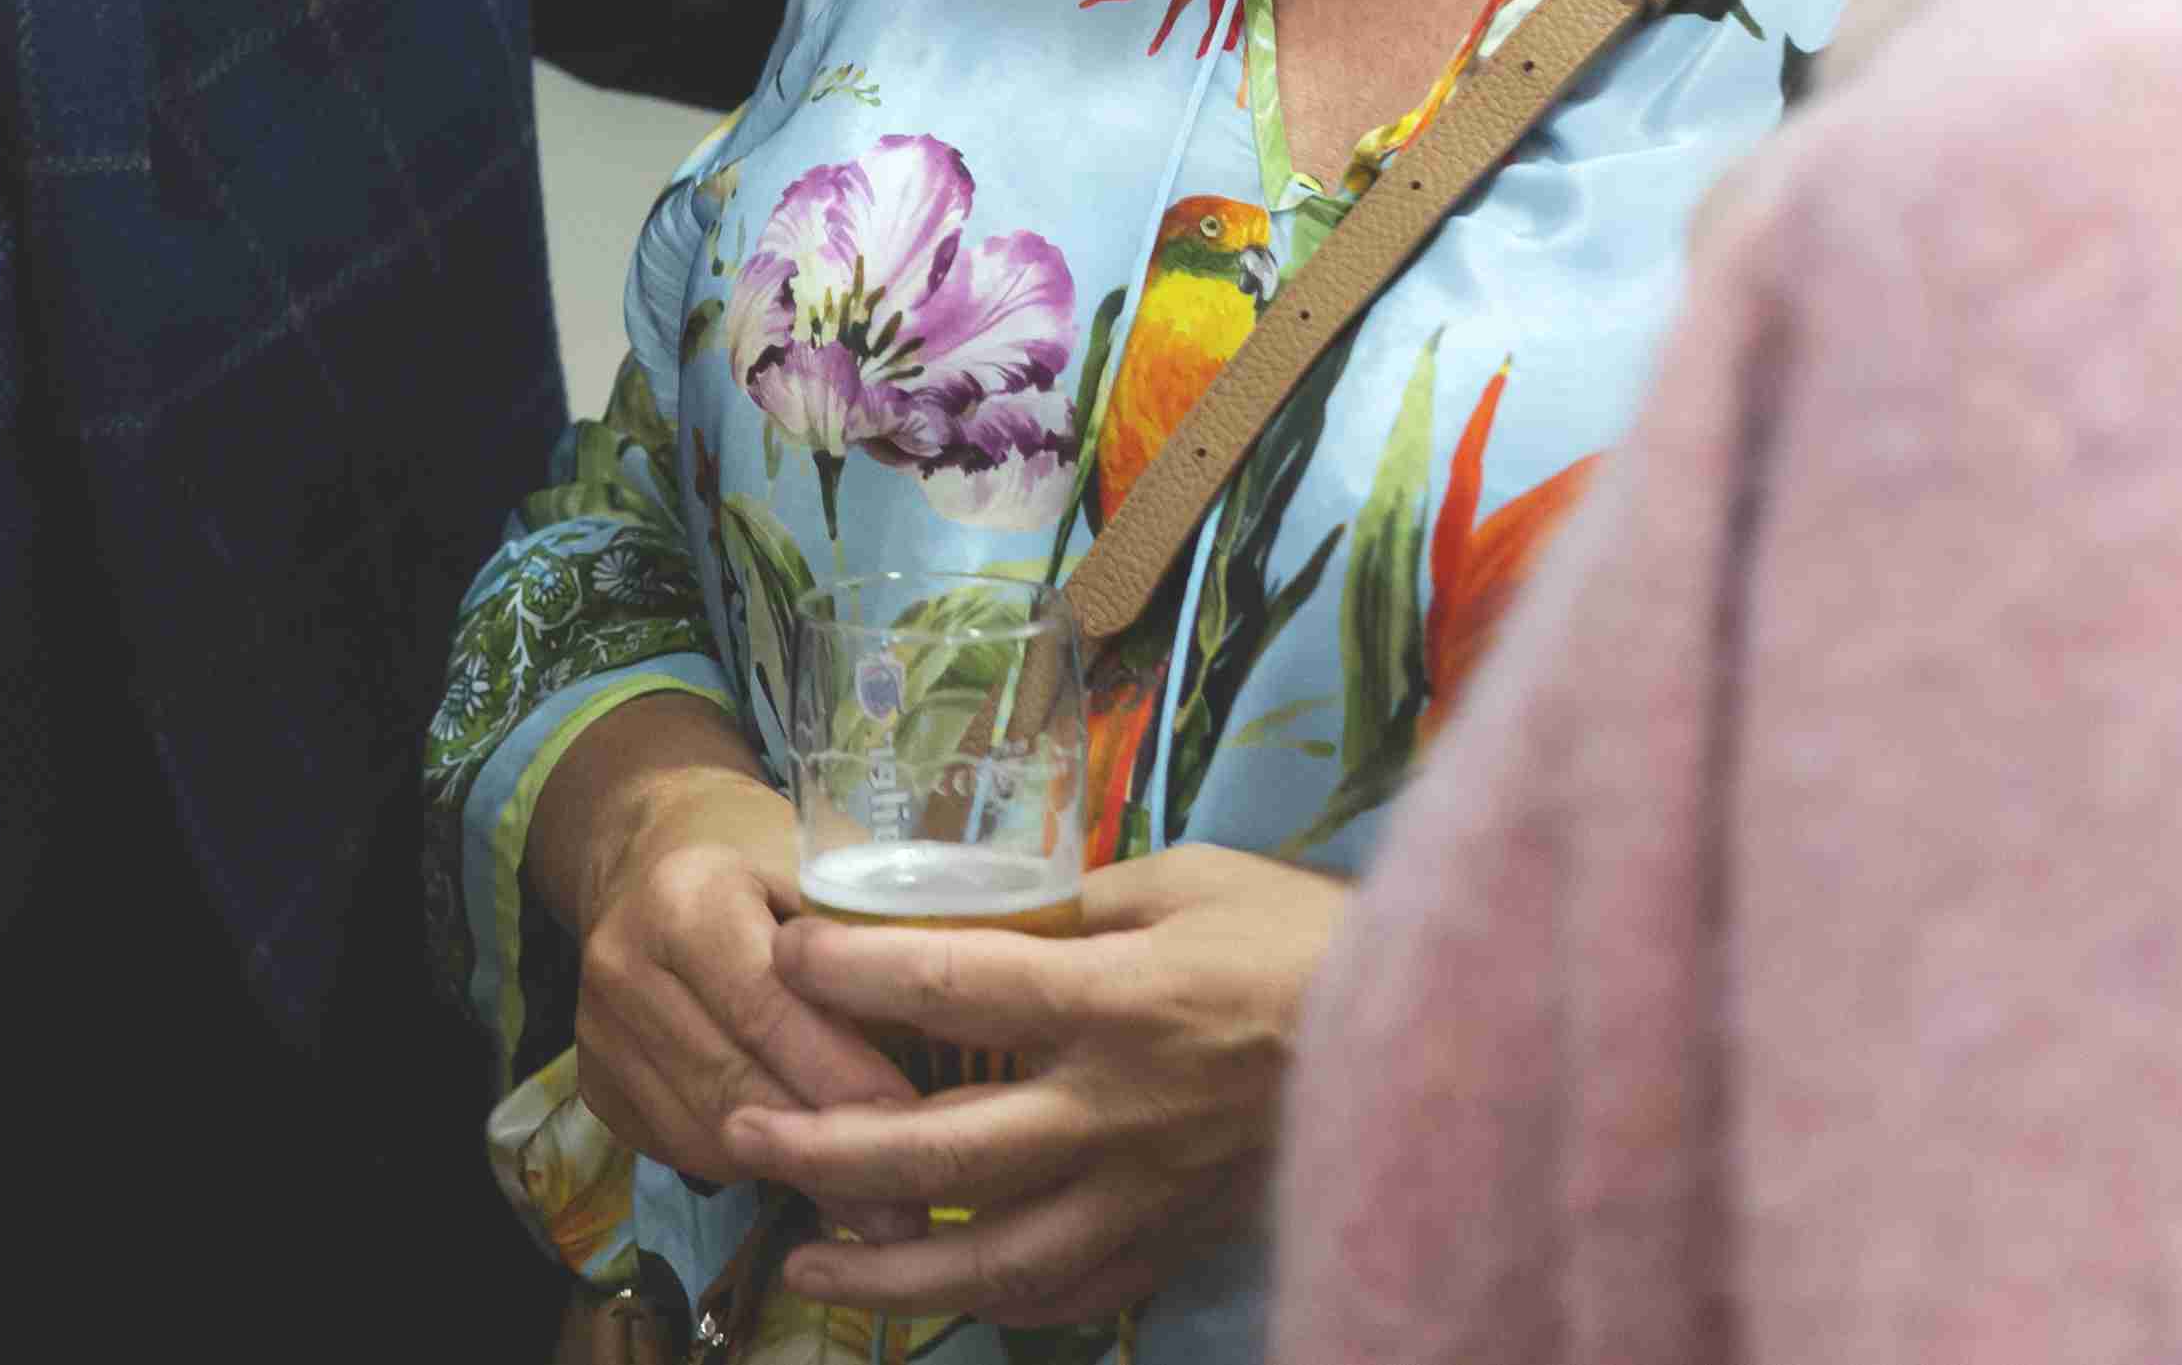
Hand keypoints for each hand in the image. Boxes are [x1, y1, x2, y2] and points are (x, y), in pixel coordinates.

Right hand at [568, 763, 928, 1226]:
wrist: (649, 854)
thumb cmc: (761, 854)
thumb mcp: (820, 863)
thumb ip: (870, 937)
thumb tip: (966, 1022)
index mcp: (683, 900)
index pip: (766, 1007)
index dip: (841, 1075)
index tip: (916, 1128)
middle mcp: (621, 967)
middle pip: (735, 1085)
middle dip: (829, 1151)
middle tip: (911, 1212)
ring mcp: (596, 1032)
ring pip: (706, 1134)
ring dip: (791, 1173)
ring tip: (873, 1207)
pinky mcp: (594, 1083)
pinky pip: (680, 1150)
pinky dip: (747, 1169)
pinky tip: (806, 1171)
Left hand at [735, 841, 1347, 1332]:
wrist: (1438, 1037)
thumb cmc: (1303, 936)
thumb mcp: (1184, 879)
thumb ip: (1072, 906)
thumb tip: (974, 912)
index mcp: (1118, 1001)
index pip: (955, 988)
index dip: (857, 973)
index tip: (786, 951)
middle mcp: (1120, 1110)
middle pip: (945, 1148)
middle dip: (828, 1145)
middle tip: (742, 1134)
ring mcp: (1150, 1191)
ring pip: (998, 1256)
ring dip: (891, 1266)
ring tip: (807, 1262)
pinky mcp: (1180, 1235)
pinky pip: (1078, 1294)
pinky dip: (1003, 1302)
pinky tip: (945, 1296)